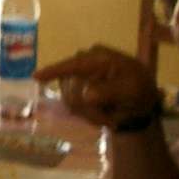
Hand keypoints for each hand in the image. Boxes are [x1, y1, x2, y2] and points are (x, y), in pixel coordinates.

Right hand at [36, 45, 159, 129]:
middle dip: (88, 109)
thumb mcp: (131, 89)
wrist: (143, 101)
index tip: (35, 77)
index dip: (54, 71)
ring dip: (89, 114)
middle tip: (109, 120)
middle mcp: (85, 62)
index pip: (73, 64)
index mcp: (99, 57)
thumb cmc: (140, 90)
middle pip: (72, 89)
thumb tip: (86, 95)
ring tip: (108, 118)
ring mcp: (80, 75)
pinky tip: (101, 116)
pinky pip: (72, 105)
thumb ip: (110, 91)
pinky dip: (87, 115)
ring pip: (70, 100)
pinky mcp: (78, 87)